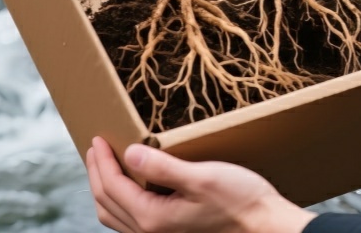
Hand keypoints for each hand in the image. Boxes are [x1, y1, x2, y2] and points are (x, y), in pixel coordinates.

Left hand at [86, 137, 315, 232]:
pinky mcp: (171, 232)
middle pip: (107, 203)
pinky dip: (121, 198)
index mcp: (152, 218)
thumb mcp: (201, 177)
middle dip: (96, 173)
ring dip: (106, 187)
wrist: (266, 228)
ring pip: (117, 215)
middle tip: (94, 147)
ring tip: (106, 162)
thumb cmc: (239, 201)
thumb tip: (130, 153)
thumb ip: (163, 167)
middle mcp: (151, 232)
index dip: (100, 160)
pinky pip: (132, 219)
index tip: (96, 137)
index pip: (111, 186)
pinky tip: (132, 182)